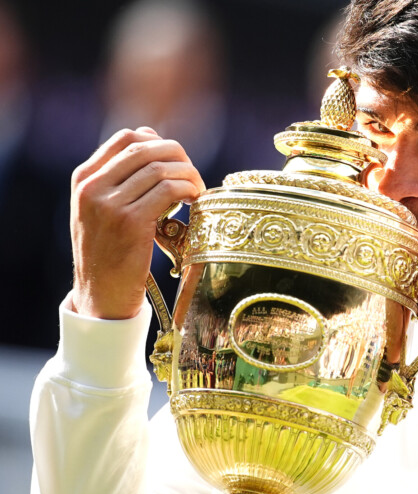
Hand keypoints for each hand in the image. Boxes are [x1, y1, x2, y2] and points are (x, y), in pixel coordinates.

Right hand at [70, 127, 205, 319]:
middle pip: (147, 148)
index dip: (160, 142)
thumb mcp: (102, 209)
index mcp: (85, 178)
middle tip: (193, 176)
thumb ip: (120, 177)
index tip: (176, 161)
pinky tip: (194, 201)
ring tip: (197, 190)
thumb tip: (153, 137)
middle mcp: (92, 187)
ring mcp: (110, 204)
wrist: (101, 295)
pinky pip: (168, 190)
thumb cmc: (110, 251)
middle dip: (179, 157)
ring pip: (161, 168)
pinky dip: (188, 190)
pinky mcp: (130, 222)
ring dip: (188, 175)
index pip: (127, 138)